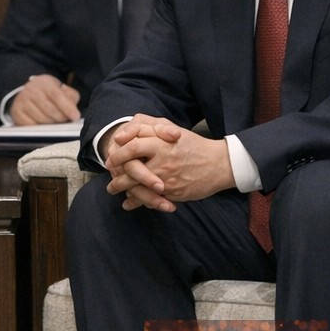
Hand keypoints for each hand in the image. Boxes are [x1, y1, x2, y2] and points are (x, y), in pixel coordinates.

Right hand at [10, 75, 80, 124]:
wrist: (28, 93)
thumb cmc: (49, 94)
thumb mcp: (62, 90)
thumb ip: (71, 98)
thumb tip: (74, 112)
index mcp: (44, 82)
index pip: (56, 95)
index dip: (67, 107)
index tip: (75, 117)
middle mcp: (30, 90)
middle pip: (50, 110)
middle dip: (61, 118)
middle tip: (64, 120)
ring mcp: (21, 101)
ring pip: (41, 120)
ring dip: (51, 125)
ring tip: (54, 122)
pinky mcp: (16, 112)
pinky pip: (31, 126)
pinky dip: (40, 129)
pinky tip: (43, 125)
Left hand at [103, 116, 233, 211]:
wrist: (219, 164)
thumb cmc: (192, 144)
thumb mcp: (170, 128)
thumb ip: (146, 127)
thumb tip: (122, 136)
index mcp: (161, 144)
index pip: (132, 148)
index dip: (118, 154)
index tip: (110, 159)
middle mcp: (163, 162)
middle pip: (132, 171)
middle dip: (117, 177)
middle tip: (110, 178)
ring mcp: (168, 180)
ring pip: (140, 187)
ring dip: (124, 190)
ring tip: (114, 191)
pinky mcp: (174, 193)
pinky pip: (152, 199)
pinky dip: (138, 202)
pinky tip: (129, 203)